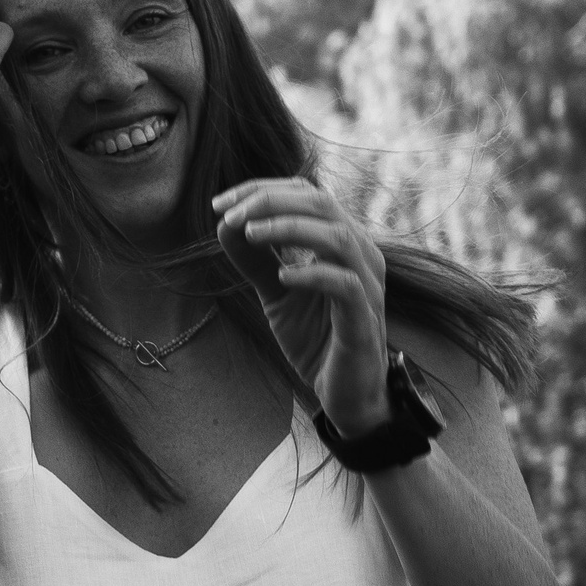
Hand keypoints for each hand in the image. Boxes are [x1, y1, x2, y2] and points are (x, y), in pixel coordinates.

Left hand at [214, 177, 390, 434]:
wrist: (346, 395)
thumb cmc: (317, 340)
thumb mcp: (277, 294)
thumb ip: (256, 260)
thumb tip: (223, 224)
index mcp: (342, 241)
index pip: (306, 194)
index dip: (262, 190)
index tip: (218, 204)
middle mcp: (361, 254)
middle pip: (321, 204)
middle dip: (270, 202)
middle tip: (229, 214)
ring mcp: (367, 285)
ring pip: (336, 236)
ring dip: (288, 229)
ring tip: (249, 234)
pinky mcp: (364, 318)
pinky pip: (344, 284)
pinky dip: (311, 274)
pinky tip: (281, 277)